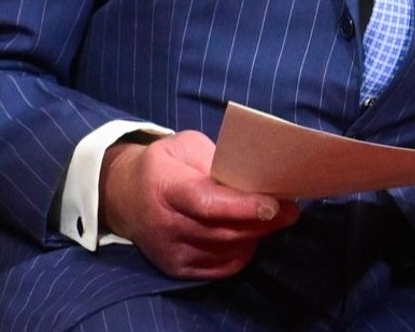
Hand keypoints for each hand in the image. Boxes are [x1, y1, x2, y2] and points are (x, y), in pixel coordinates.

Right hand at [100, 130, 298, 278]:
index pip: (207, 203)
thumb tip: (253, 177)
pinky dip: (241, 252)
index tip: (275, 204)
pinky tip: (250, 235)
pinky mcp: (177, 269)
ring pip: (225, 250)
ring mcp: (170, 251)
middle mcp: (165, 224)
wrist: (124, 195)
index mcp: (165, 187)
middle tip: (290, 210)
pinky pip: (220, 267)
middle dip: (261, 222)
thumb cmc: (163, 165)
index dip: (242, 206)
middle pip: (221, 231)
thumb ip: (215, 160)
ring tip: (273, 219)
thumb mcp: (185, 146)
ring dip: (255, 236)